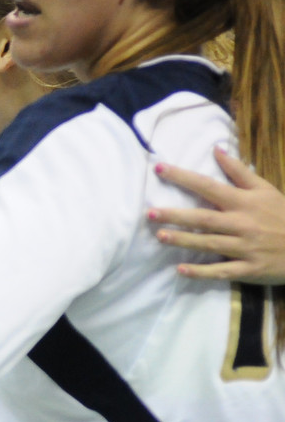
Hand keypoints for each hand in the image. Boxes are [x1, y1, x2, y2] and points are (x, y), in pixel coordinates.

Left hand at [148, 147, 284, 283]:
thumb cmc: (283, 214)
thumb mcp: (265, 189)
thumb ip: (239, 171)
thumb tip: (216, 149)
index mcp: (244, 202)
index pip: (208, 186)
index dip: (183, 177)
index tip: (159, 169)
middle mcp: (242, 224)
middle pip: (204, 218)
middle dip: (176, 215)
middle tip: (149, 213)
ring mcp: (245, 248)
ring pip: (210, 244)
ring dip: (184, 241)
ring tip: (160, 236)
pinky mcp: (249, 269)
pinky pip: (222, 271)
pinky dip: (202, 272)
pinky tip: (181, 270)